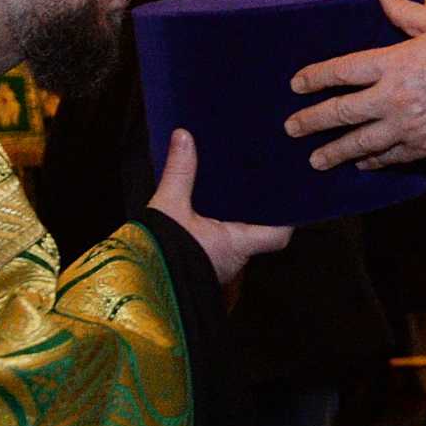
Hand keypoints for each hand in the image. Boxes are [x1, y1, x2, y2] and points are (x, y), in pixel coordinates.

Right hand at [148, 128, 290, 285]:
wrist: (134, 289)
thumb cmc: (157, 255)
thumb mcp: (168, 208)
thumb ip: (179, 172)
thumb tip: (185, 137)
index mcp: (237, 244)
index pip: (278, 235)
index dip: (288, 217)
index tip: (291, 195)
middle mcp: (233, 259)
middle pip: (260, 232)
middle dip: (259, 209)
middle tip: (260, 179)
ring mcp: (218, 265)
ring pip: (238, 237)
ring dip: (237, 217)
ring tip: (236, 186)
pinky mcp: (201, 266)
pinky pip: (218, 242)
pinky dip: (218, 225)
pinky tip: (208, 206)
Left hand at [285, 0, 425, 168]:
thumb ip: (403, 10)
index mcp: (393, 62)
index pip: (342, 70)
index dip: (315, 77)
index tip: (296, 84)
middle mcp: (392, 97)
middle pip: (342, 112)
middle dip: (312, 121)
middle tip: (290, 128)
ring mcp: (407, 127)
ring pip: (361, 143)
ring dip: (335, 152)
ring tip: (315, 160)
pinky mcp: (425, 146)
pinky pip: (391, 157)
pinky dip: (373, 161)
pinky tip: (362, 164)